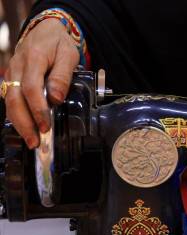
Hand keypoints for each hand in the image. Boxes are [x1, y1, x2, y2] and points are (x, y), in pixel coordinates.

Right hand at [4, 19, 79, 148]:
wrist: (45, 30)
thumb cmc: (58, 43)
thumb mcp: (68, 55)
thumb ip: (62, 77)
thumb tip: (56, 98)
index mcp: (32, 59)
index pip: (31, 88)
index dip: (37, 109)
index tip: (46, 125)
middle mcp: (17, 67)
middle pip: (14, 99)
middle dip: (24, 123)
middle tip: (36, 141)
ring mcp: (11, 74)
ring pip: (8, 101)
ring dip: (19, 123)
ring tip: (31, 141)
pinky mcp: (11, 80)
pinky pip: (10, 100)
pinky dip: (17, 116)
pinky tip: (26, 129)